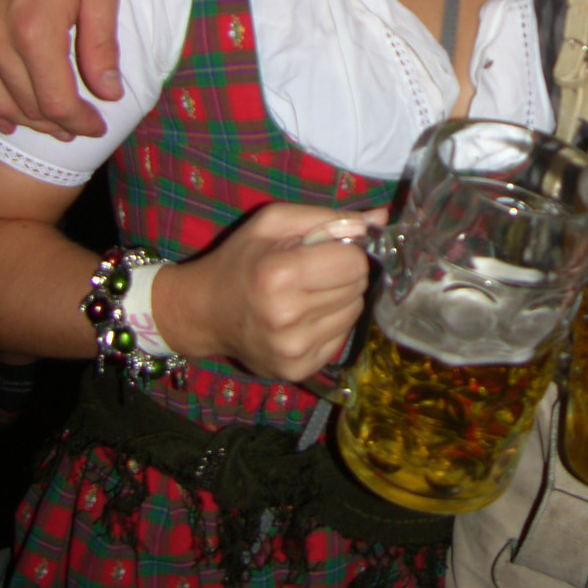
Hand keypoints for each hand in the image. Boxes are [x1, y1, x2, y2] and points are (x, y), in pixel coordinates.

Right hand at [0, 0, 121, 138]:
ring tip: (49, 124)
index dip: (79, 121)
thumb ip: (101, 47)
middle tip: (78, 127)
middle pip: (24, 105)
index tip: (97, 124)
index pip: (55, 101)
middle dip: (56, 124)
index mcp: (34, 30)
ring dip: (22, 120)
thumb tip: (109, 93)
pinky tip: (0, 118)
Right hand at [165, 205, 385, 381]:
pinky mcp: (299, 370)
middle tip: (313, 271)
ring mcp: (294, 350)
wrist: (206, 312)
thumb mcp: (275, 223)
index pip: (354, 263)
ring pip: (355, 312)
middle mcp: (287, 318)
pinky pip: (342, 337)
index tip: (324, 250)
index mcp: (279, 276)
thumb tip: (381, 219)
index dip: (345, 251)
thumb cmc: (241, 260)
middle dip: (343, 273)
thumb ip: (330, 217)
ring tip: (307, 293)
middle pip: (358, 287)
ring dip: (340, 298)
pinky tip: (304, 317)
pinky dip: (330, 323)